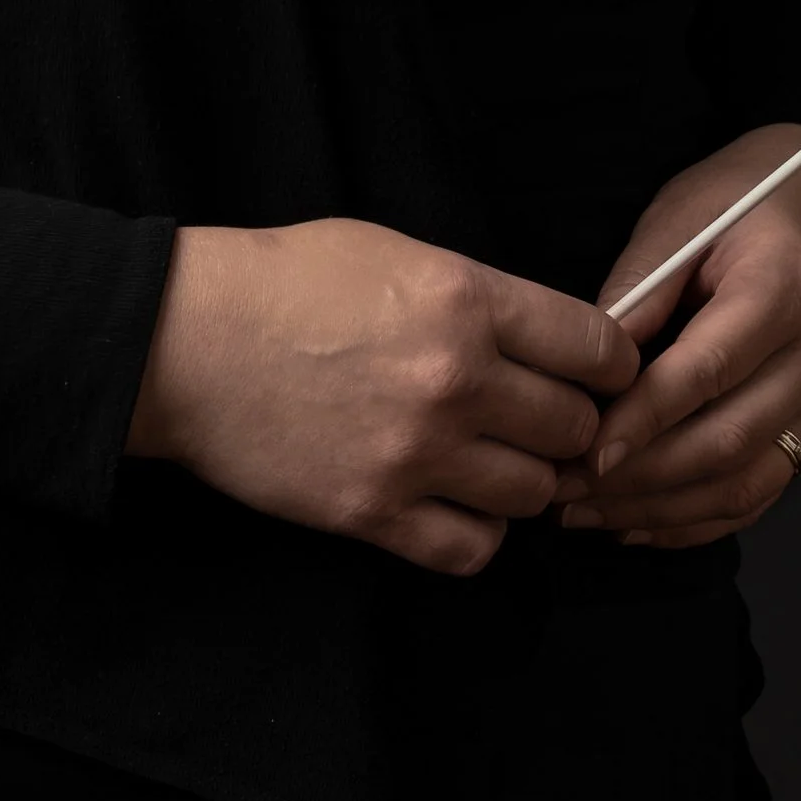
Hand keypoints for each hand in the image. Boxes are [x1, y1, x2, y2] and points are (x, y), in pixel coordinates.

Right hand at [126, 215, 638, 577]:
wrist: (189, 340)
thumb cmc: (286, 281)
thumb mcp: (395, 252)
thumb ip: (477, 298)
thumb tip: (544, 342)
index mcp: (464, 299)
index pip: (597, 349)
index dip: (610, 365)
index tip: (599, 374)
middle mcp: (455, 379)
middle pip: (576, 428)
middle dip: (568, 424)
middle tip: (540, 419)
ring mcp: (418, 454)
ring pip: (535, 494)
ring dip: (523, 479)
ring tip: (489, 458)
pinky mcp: (376, 513)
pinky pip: (475, 548)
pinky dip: (478, 530)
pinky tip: (454, 501)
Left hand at [553, 124, 800, 549]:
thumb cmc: (733, 204)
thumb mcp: (679, 221)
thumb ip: (640, 290)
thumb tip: (588, 366)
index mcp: (784, 289)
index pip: (710, 370)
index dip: (646, 418)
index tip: (588, 450)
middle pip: (729, 439)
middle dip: (642, 476)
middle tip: (566, 489)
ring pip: (743, 481)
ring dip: (660, 508)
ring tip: (584, 513)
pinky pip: (757, 494)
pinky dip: (695, 519)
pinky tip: (634, 523)